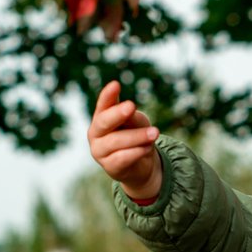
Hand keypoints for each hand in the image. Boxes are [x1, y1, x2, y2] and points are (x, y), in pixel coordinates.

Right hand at [88, 80, 162, 198]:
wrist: (142, 166)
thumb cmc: (137, 137)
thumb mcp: (139, 123)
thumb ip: (132, 118)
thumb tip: (128, 110)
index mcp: (102, 117)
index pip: (103, 104)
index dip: (107, 95)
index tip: (115, 84)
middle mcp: (96, 133)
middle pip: (104, 121)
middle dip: (118, 113)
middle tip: (132, 106)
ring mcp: (99, 151)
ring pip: (115, 141)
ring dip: (137, 136)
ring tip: (155, 133)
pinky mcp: (109, 167)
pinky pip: (122, 158)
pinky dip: (137, 152)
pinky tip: (148, 148)